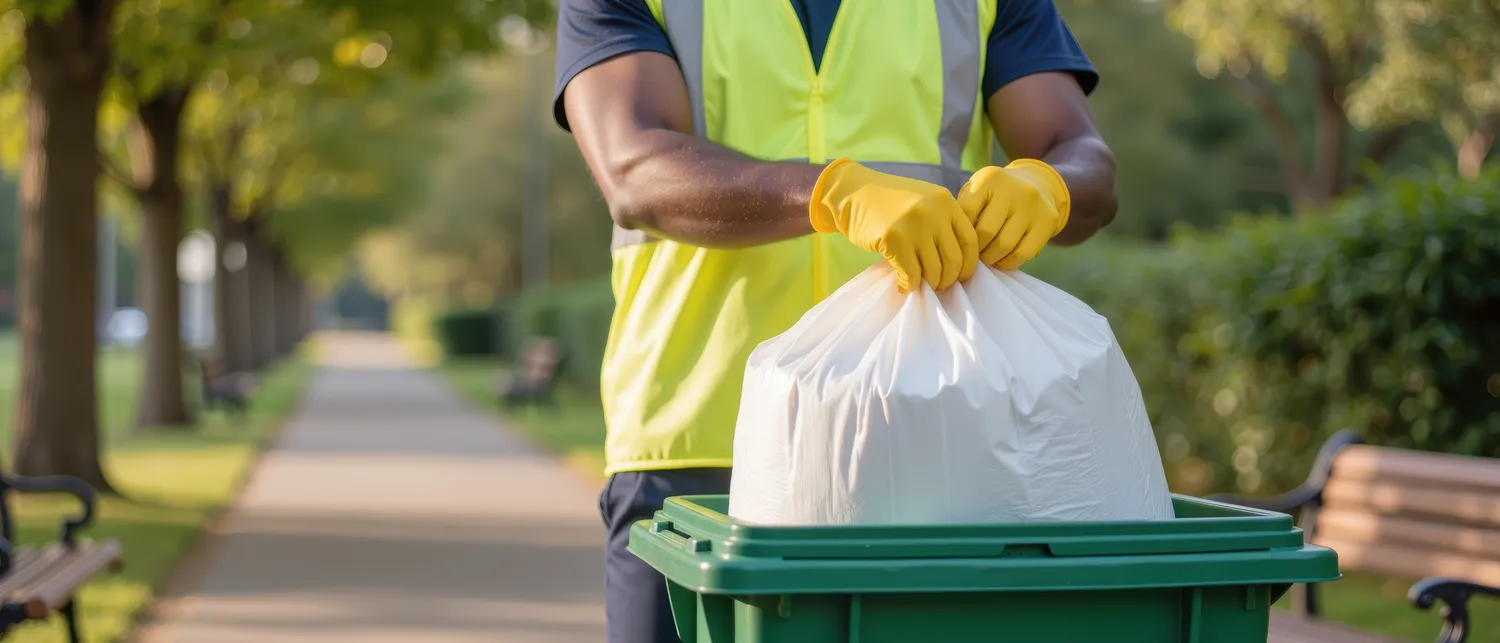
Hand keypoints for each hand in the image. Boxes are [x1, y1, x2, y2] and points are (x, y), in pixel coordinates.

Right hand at [810, 159, 977, 292]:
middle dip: (948, 280)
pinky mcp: (893, 239)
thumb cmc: (887, 201)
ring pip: (934, 271)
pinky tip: (903, 286)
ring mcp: (914, 225)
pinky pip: (911, 274)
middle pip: (954, 259)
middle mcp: (934, 212)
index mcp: (946, 202)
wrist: (851, 192)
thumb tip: (958, 263)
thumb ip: (942, 222)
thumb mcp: (923, 201)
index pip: (970, 240)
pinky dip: (908, 286)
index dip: (968, 264)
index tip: (960, 276)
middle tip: (938, 285)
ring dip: (929, 285)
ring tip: (920, 285)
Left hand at [956, 159, 1071, 270]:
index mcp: (989, 179)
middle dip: (976, 249)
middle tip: (974, 254)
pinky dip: (1009, 262)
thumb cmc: (995, 194)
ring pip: (1005, 246)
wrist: (1037, 183)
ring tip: (987, 257)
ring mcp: (1033, 205)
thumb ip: (964, 211)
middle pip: (986, 233)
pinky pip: (1024, 253)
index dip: (961, 232)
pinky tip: (1003, 258)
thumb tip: (954, 243)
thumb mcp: (977, 191)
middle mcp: (1013, 189)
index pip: (967, 214)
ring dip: (991, 258)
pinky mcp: (1048, 220)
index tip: (961, 239)